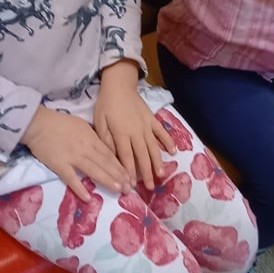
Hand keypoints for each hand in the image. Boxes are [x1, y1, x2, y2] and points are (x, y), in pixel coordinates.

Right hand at [22, 106, 131, 200]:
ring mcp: (73, 156)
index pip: (109, 154)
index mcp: (91, 138)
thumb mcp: (81, 125)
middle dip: (118, 176)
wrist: (38, 123)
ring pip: (93, 170)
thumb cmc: (60, 123)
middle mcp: (85, 148)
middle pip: (105, 163)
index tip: (129, 177)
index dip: (120, 166)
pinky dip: (79, 187)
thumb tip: (104, 149)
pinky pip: (71, 178)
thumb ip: (93, 138)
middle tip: (129, 188)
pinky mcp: (59, 164)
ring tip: (118, 190)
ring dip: (107, 180)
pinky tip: (88, 198)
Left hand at [95, 60, 175, 189]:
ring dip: (158, 161)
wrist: (119, 84)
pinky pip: (162, 131)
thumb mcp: (99, 122)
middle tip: (150, 188)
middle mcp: (136, 132)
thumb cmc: (106, 104)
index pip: (126, 157)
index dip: (129, 172)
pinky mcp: (152, 119)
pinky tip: (173, 151)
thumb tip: (112, 157)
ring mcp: (146, 125)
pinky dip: (168, 141)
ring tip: (162, 175)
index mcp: (121, 133)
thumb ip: (106, 140)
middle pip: (142, 155)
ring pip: (154, 146)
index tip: (131, 186)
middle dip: (146, 173)